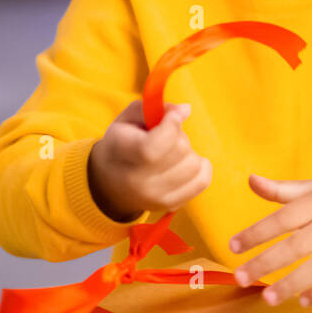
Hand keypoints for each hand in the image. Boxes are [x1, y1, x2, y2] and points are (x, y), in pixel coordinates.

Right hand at [88, 100, 211, 220]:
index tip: (174, 116)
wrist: (109, 184)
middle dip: (179, 135)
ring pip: (194, 164)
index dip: (171, 125)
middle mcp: (139, 181)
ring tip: (172, 152)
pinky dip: (200, 167)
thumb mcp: (128, 119)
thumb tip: (185, 110)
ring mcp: (156, 196)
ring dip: (188, 152)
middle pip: (179, 150)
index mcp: (122, 153)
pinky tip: (185, 162)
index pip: (154, 145)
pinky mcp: (171, 204)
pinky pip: (202, 180)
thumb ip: (156, 108)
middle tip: (166, 136)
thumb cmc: (122, 143)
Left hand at [228, 174, 311, 307]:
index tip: (234, 245)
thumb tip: (251, 180)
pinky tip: (304, 301)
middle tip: (241, 276)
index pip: (283, 217)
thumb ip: (282, 190)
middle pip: (296, 245)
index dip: (257, 232)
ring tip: (267, 297)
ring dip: (291, 283)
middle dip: (266, 262)